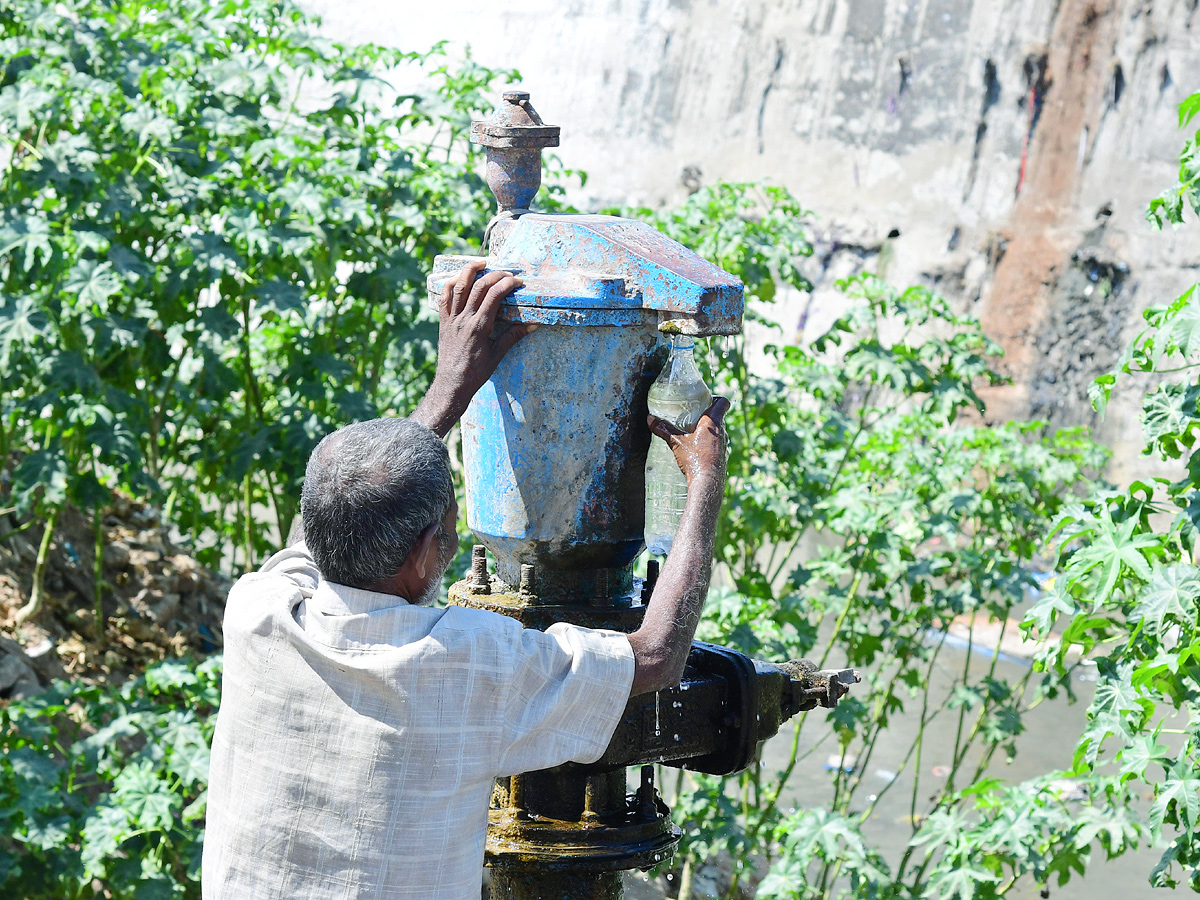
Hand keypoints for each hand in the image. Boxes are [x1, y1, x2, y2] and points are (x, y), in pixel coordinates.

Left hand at [413, 261, 535, 436]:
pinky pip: (444, 297)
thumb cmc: (476, 373)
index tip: (518, 282)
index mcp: (479, 327)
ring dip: (470, 271)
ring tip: (482, 262)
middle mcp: (464, 319)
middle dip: (495, 275)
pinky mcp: (443, 321)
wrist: (451, 384)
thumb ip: (513, 337)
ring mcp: (451, 319)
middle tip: (507, 273)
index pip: (494, 295)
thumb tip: (534, 324)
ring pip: (458, 286)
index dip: (507, 284)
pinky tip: (459, 277)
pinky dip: (451, 284)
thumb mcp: (498, 356)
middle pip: (479, 287)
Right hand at [648, 396, 730, 485]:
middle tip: (694, 415)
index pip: (723, 403)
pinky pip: (717, 445)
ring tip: (693, 432)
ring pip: (718, 431)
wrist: (707, 483)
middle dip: (707, 414)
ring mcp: (723, 445)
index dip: (716, 398)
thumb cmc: (694, 460)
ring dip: (708, 430)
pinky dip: (709, 444)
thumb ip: (663, 429)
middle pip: (719, 416)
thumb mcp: (676, 443)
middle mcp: (721, 432)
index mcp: (713, 422)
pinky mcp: (722, 457)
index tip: (707, 399)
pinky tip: (697, 450)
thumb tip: (650, 419)